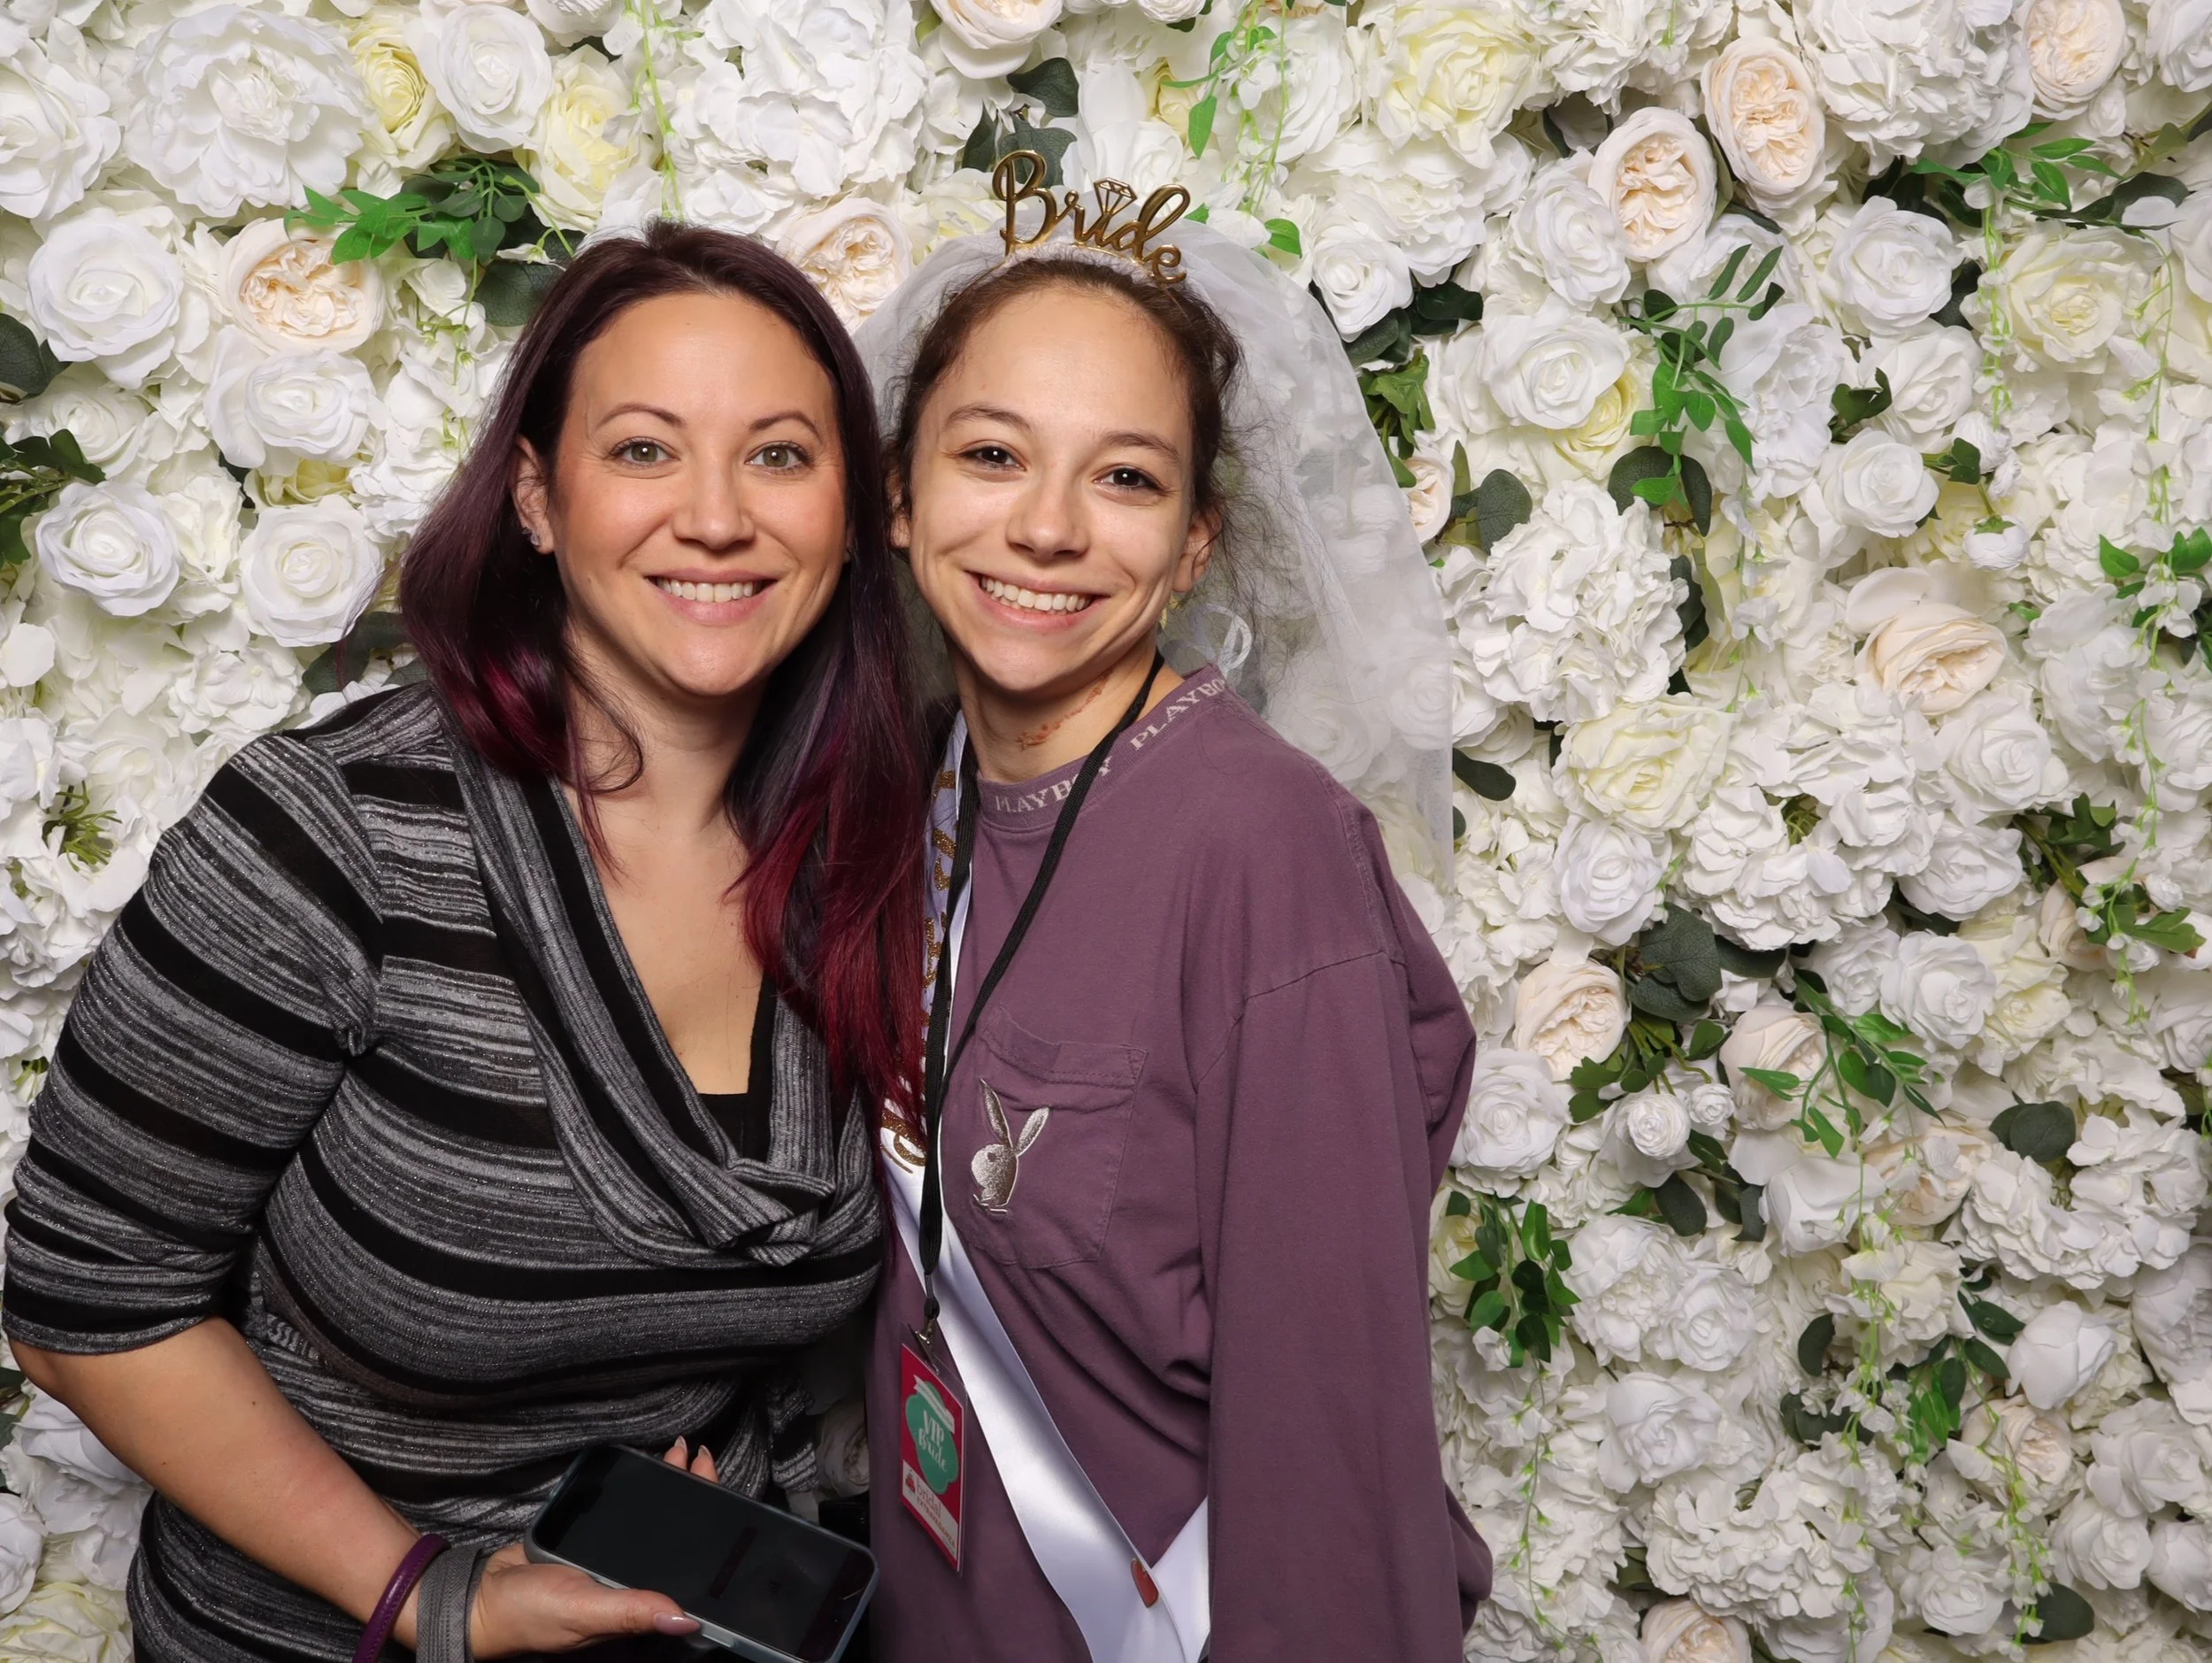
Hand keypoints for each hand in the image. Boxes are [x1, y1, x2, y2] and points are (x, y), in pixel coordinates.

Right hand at [457, 1440, 722, 1655]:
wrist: (482, 1594)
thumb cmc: (532, 1615)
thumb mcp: (586, 1611)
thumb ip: (632, 1612)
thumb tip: (687, 1618)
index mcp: (639, 1606)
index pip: (690, 1569)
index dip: (712, 1537)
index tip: (726, 1500)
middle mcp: (632, 1582)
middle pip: (677, 1537)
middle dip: (695, 1498)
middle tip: (704, 1459)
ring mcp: (613, 1561)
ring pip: (654, 1521)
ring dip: (671, 1487)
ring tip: (685, 1455)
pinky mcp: (592, 1543)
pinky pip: (624, 1516)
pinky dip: (640, 1492)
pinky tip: (648, 1471)